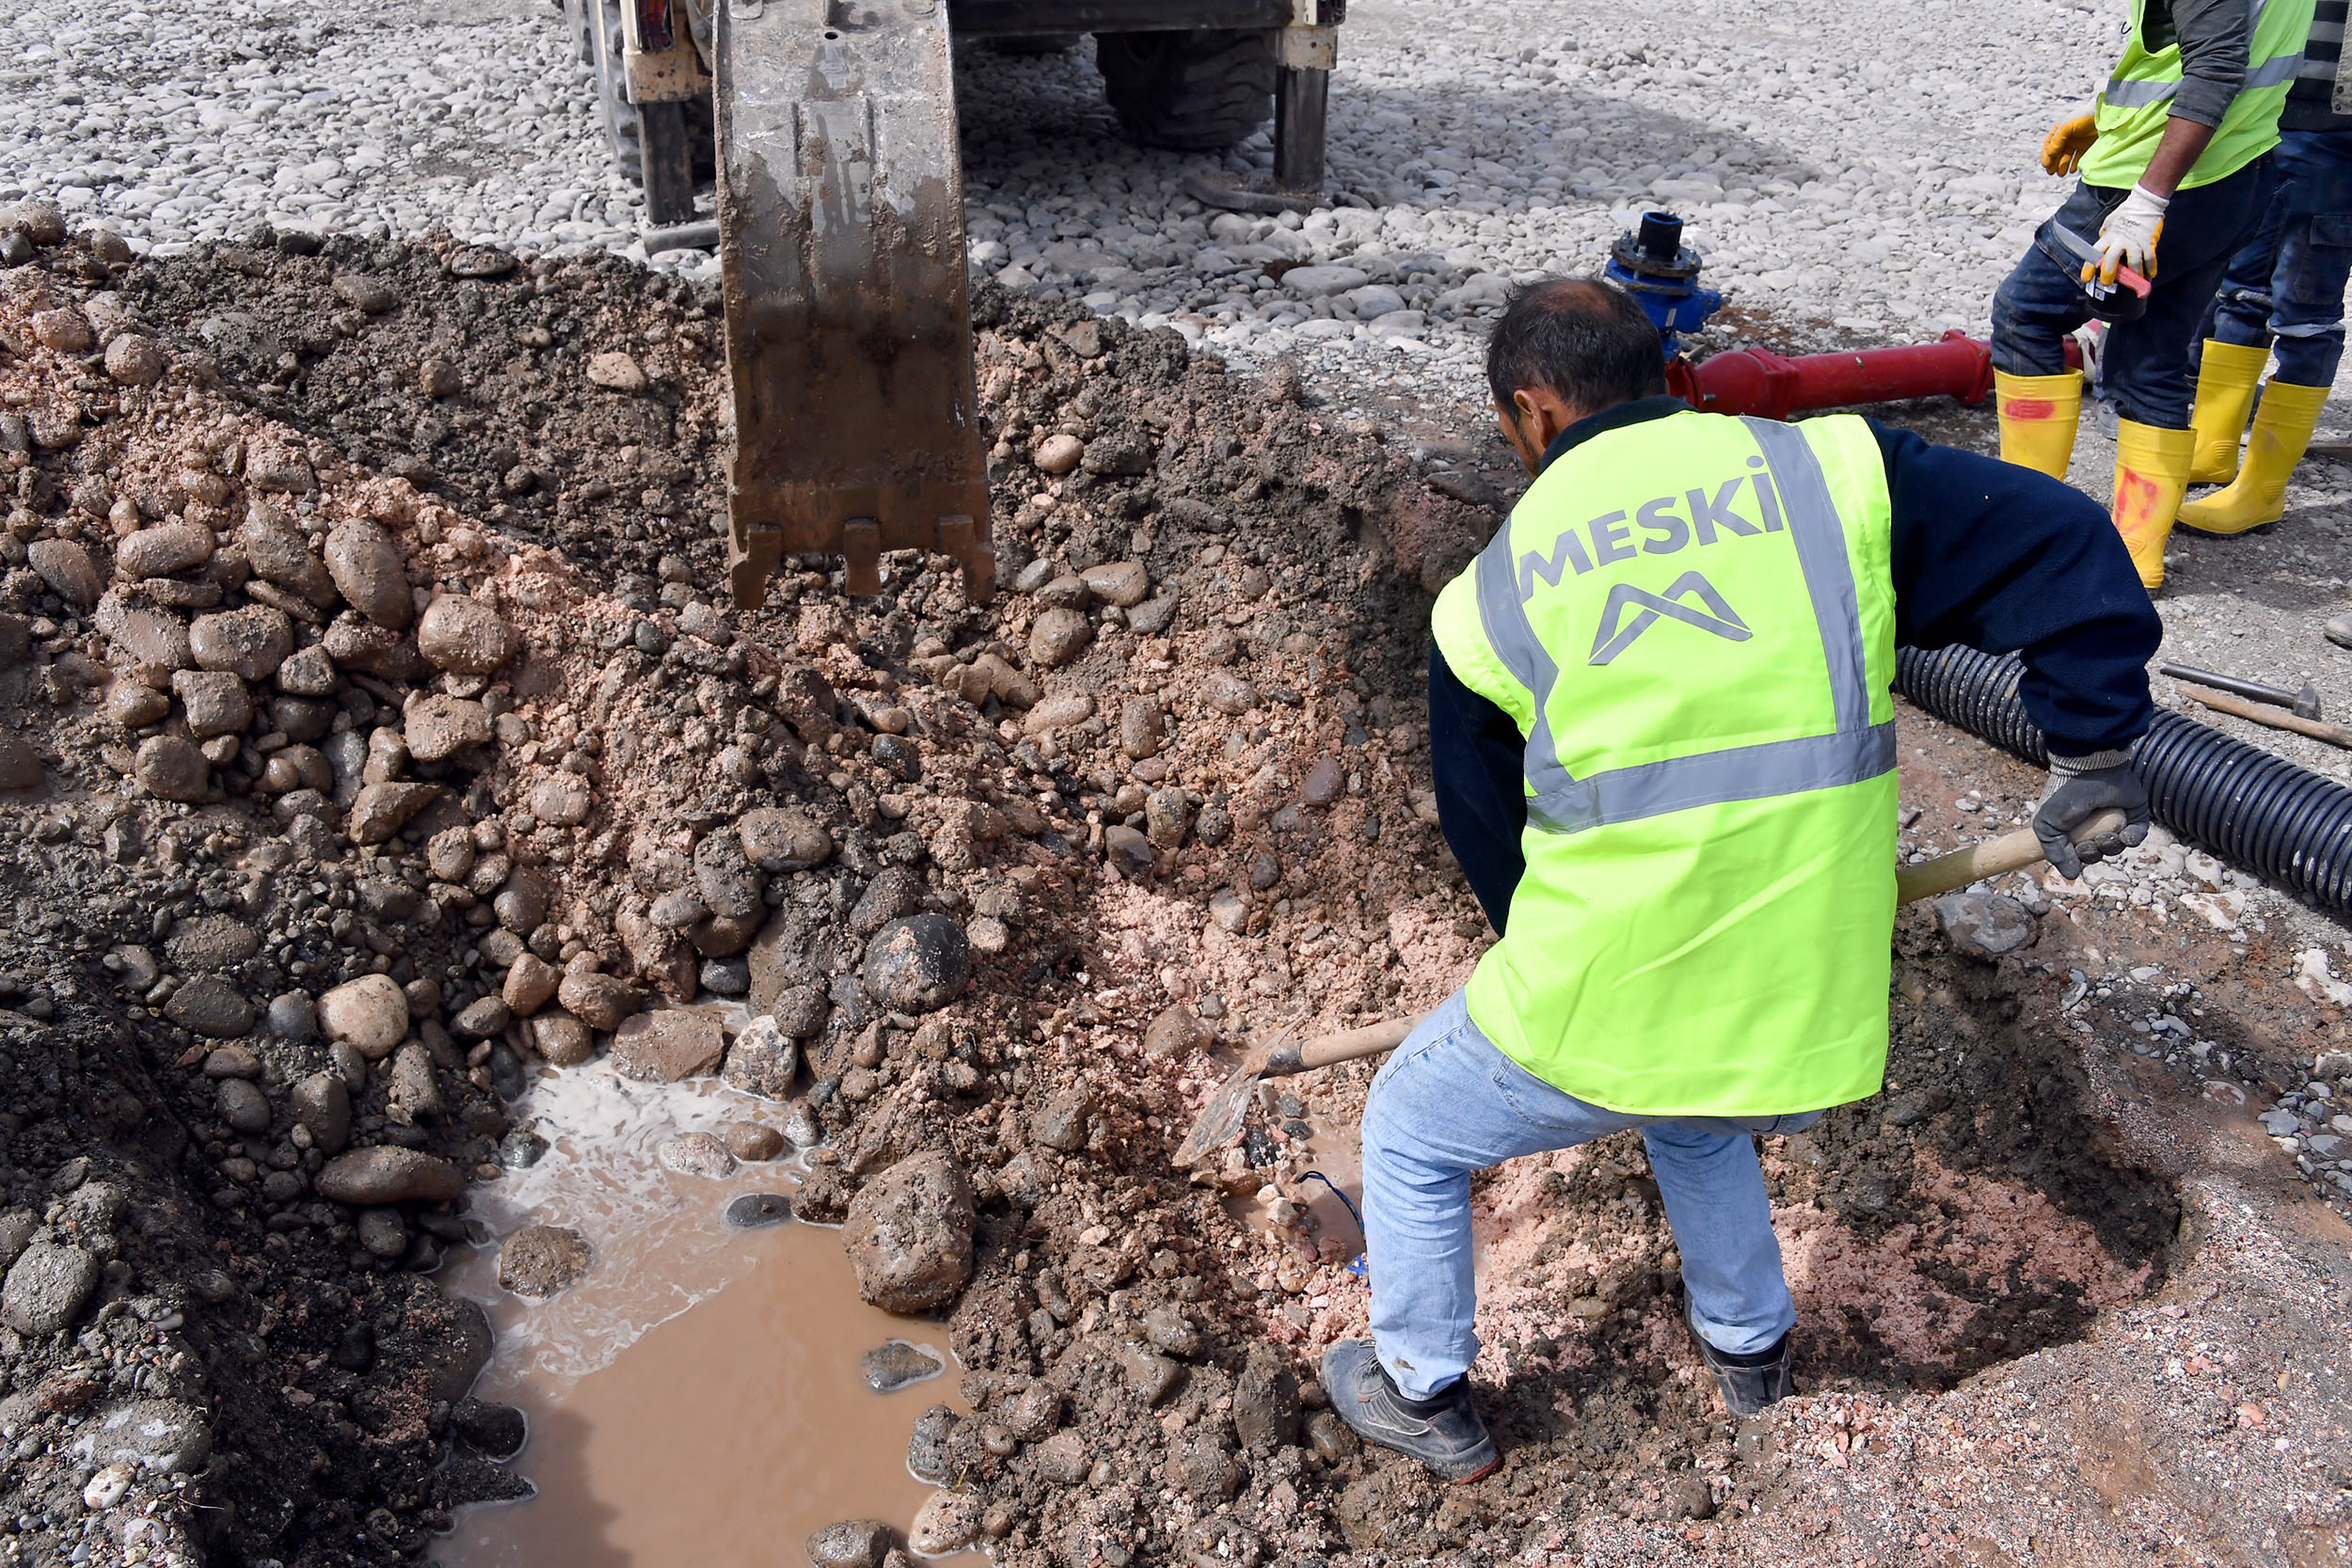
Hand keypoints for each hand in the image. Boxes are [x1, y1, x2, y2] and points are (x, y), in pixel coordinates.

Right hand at [2033, 756, 2149, 879]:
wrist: (2092, 770)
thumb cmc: (2066, 795)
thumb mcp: (2047, 826)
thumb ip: (2055, 853)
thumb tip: (2072, 876)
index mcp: (2073, 829)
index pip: (2076, 854)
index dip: (2076, 859)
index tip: (2074, 854)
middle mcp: (2094, 827)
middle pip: (2097, 855)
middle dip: (2092, 854)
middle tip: (2088, 843)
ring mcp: (2115, 823)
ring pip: (2116, 849)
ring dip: (2110, 846)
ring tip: (2106, 835)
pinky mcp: (2135, 817)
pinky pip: (2136, 838)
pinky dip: (2130, 839)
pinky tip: (2123, 833)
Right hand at [2041, 113, 2099, 175]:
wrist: (2104, 117)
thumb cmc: (2084, 119)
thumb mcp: (2067, 128)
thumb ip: (2057, 141)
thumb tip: (2049, 155)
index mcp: (2060, 131)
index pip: (2049, 145)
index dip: (2046, 155)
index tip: (2046, 165)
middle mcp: (2067, 137)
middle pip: (2057, 153)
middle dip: (2054, 163)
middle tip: (2052, 172)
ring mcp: (2077, 142)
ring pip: (2067, 156)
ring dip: (2063, 165)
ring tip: (2061, 173)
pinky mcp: (2086, 146)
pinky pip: (2078, 157)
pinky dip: (2075, 164)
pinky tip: (2072, 170)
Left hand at [2086, 183, 2168, 284]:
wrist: (2145, 203)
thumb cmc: (2126, 213)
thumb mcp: (2109, 222)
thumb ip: (2105, 234)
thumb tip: (2101, 241)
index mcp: (2109, 237)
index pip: (2096, 253)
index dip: (2089, 267)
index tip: (2085, 278)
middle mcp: (2121, 240)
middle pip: (2111, 259)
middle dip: (2108, 273)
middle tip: (2107, 283)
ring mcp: (2136, 242)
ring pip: (2133, 262)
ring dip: (2133, 273)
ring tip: (2134, 281)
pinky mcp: (2149, 242)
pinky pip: (2150, 258)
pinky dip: (2150, 267)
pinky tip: (2150, 275)